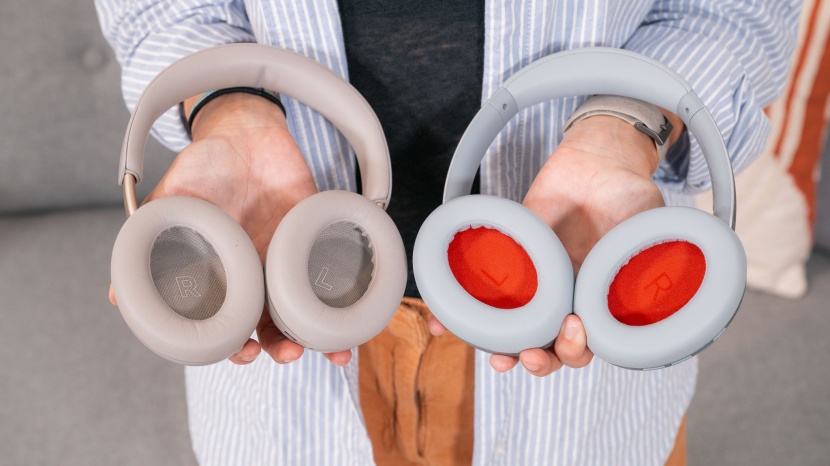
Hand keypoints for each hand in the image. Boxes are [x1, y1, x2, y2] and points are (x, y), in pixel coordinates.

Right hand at [108, 92, 352, 366]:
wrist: (246, 127)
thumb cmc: (204, 166)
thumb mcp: (173, 202)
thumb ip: (151, 245)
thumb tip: (116, 299)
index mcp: (227, 273)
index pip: (233, 322)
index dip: (238, 345)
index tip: (243, 354)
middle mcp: (261, 271)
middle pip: (276, 322)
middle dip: (284, 346)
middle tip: (289, 355)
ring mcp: (292, 254)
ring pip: (309, 305)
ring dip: (322, 333)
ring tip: (333, 351)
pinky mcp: (319, 234)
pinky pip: (336, 270)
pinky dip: (350, 294)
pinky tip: (360, 313)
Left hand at [430, 112, 681, 375]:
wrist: (595, 158)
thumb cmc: (628, 191)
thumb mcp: (648, 216)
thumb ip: (647, 244)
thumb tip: (650, 266)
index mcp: (599, 300)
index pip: (588, 343)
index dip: (577, 350)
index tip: (573, 330)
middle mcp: (566, 297)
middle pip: (550, 346)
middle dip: (541, 360)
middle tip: (533, 353)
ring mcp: (536, 281)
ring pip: (515, 329)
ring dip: (502, 350)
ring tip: (496, 358)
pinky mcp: (509, 259)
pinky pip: (483, 290)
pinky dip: (459, 312)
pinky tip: (441, 324)